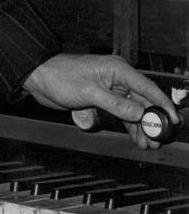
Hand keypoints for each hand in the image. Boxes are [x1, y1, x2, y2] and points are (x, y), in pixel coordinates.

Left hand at [23, 52, 178, 148]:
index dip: (162, 105)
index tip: (173, 120)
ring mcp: (111, 88)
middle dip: (152, 121)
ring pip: (134, 110)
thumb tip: (140, 114)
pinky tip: (136, 138)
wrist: (39, 77)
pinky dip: (129, 125)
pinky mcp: (103, 98)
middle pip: (143, 101)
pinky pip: (122, 113)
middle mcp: (118, 78)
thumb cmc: (60, 76)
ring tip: (148, 144)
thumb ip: (116, 105)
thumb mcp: (90, 92)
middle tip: (158, 139)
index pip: (148, 87)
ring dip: (141, 127)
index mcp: (118, 69)